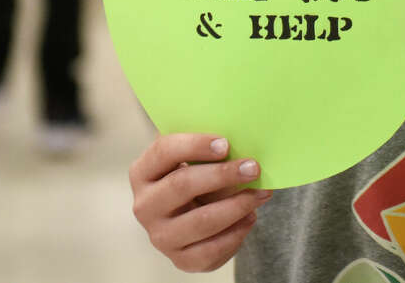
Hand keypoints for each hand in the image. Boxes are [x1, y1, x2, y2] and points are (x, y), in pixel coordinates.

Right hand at [129, 134, 273, 271]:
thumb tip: (243, 148)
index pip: (164, 151)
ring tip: (261, 193)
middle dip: (222, 175)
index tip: (226, 144)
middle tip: (252, 168)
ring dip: (237, 205)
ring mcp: (160, 236)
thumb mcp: (194, 157)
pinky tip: (250, 217)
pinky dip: (236, 233)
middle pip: (182, 185)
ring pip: (201, 220)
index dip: (196, 145)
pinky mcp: (179, 260)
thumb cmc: (196, 174)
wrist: (192, 212)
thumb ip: (209, 149)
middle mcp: (145, 206)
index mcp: (143, 172)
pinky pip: (211, 250)